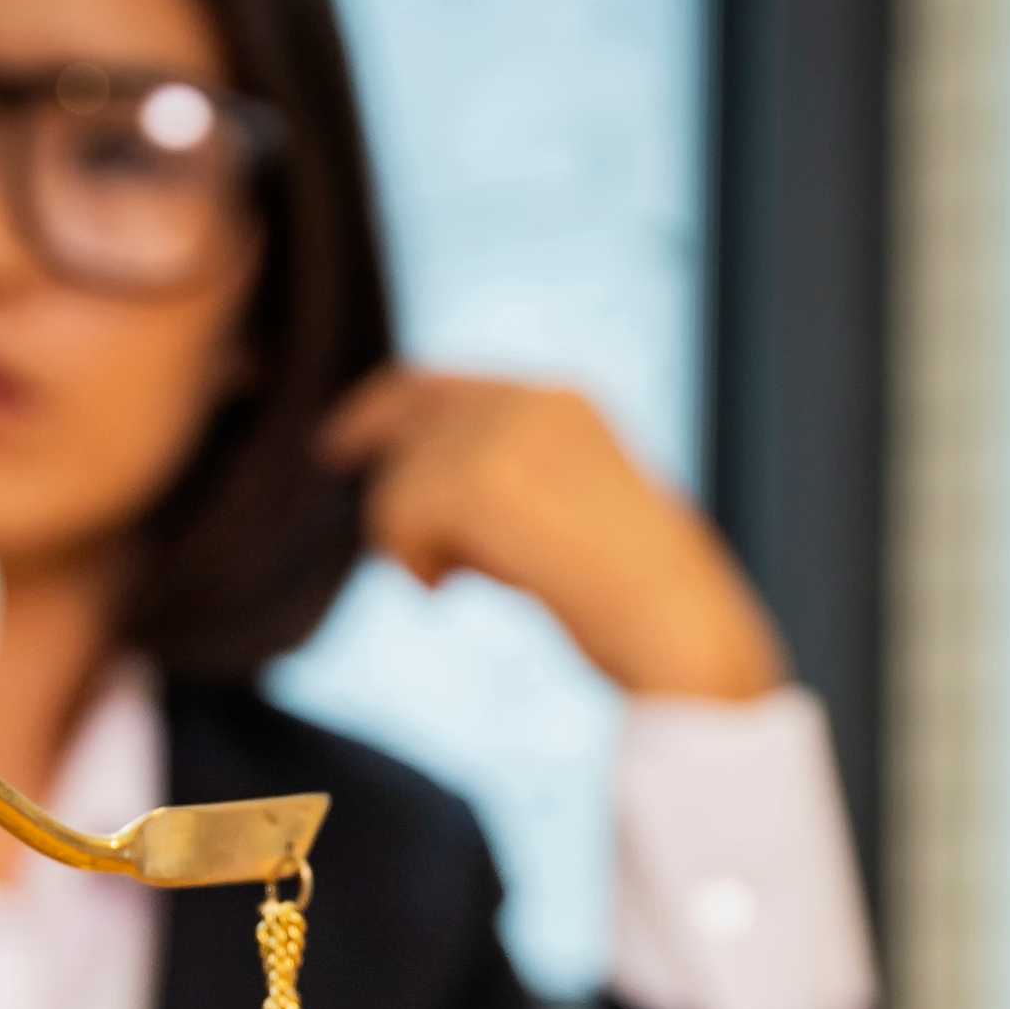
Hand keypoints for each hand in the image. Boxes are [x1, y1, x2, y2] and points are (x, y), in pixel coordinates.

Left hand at [315, 369, 789, 701]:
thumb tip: (426, 521)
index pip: (451, 384)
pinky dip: (408, 559)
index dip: (391, 406)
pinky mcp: (479, 477)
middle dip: (372, 444)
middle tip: (336, 463)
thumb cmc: (634, 602)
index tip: (346, 439)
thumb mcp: (567, 524)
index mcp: (564, 403)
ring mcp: (506, 433)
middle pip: (410, 405)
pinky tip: (444, 592)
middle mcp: (531, 399)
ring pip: (401, 474)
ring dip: (406, 536)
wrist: (673, 625)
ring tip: (449, 583)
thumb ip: (503, 497)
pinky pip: (396, 514)